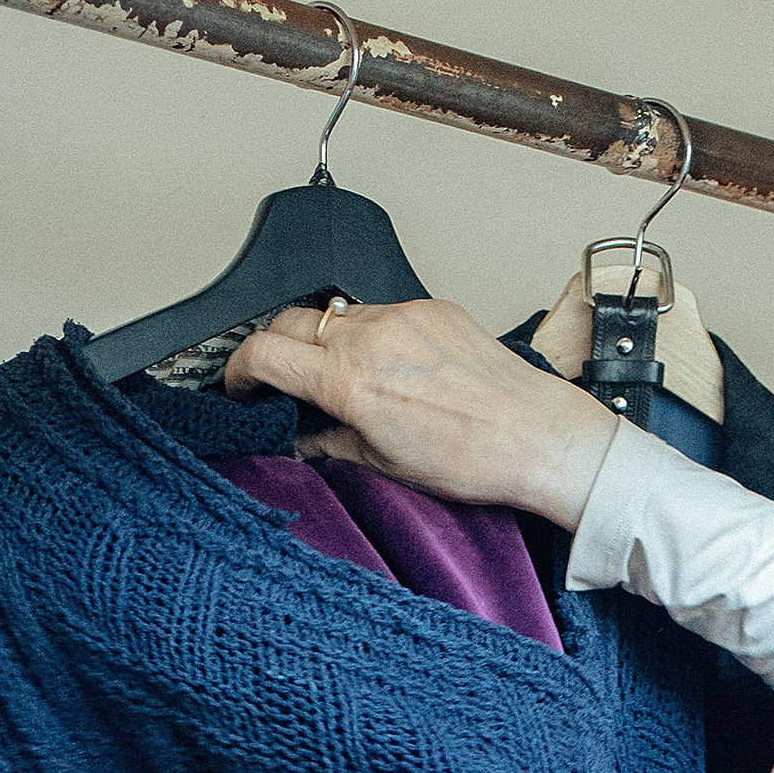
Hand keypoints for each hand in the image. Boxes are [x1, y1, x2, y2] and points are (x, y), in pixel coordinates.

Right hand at [224, 297, 616, 530]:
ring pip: (337, 315)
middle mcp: (371, 337)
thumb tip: (301, 438)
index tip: (239, 386)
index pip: (263, 352)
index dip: (237, 371)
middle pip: (290, 322)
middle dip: (275, 349)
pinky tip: (391, 368)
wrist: (536, 436)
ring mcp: (403, 315)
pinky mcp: (432, 307)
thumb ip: (330, 443)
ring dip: (326, 341)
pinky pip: (381, 312)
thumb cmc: (474, 457)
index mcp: (350, 380)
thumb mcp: (385, 465)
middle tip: (281, 380)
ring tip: (345, 380)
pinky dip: (371, 336)